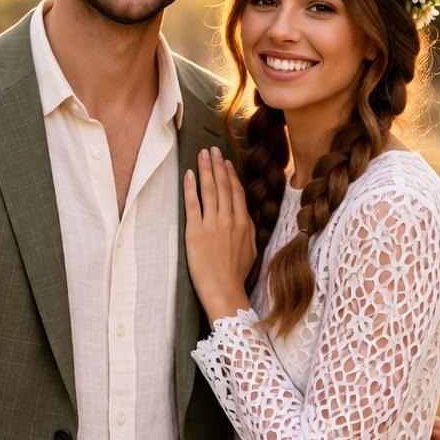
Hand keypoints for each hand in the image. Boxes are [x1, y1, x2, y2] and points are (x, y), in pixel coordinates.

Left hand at [184, 146, 255, 323]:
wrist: (224, 290)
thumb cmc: (236, 274)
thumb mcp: (250, 249)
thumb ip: (248, 228)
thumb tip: (244, 214)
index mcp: (243, 223)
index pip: (236, 192)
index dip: (231, 174)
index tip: (226, 162)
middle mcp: (229, 219)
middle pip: (223, 185)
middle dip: (217, 165)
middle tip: (212, 150)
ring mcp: (212, 224)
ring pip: (209, 189)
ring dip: (205, 169)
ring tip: (202, 155)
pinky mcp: (195, 231)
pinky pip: (192, 203)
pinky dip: (190, 186)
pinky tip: (188, 174)